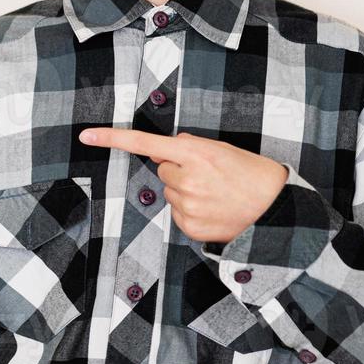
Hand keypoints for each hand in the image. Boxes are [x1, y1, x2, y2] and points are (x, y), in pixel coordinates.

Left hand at [77, 127, 288, 243]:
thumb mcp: (222, 149)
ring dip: (186, 192)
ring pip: (170, 193)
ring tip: (216, 194)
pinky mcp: (188, 227)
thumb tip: (165, 147)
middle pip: (162, 169)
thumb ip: (190, 146)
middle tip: (210, 177)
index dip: (112, 139)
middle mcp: (186, 179)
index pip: (145, 143)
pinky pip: (177, 214)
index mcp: (195, 154)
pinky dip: (191, 211)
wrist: (276, 210)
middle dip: (179, 171)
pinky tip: (213, 210)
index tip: (86, 136)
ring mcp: (186, 206)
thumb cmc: (252, 175)